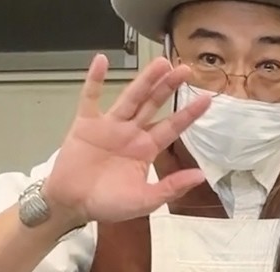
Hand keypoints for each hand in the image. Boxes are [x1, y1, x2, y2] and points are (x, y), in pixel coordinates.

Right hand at [41, 54, 212, 227]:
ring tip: (160, 62)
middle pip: (154, 105)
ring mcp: (109, 126)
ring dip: (145, 80)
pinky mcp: (86, 124)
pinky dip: (95, 80)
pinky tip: (101, 60)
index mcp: (147, 149)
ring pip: (130, 98)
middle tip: (185, 69)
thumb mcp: (146, 200)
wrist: (72, 204)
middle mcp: (131, 133)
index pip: (172, 127)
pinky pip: (90, 98)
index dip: (188, 113)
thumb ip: (172, 187)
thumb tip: (201, 176)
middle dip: (169, 87)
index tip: (206, 98)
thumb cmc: (109, 204)